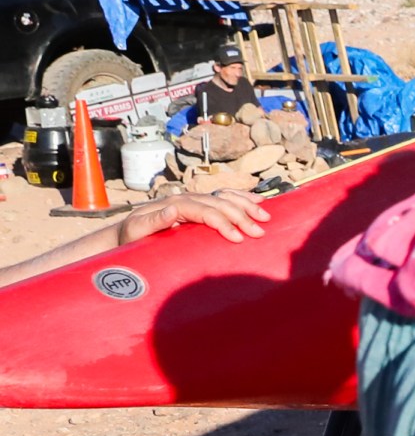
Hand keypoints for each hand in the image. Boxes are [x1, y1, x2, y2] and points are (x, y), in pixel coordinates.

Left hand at [121, 187, 270, 246]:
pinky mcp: (199, 204)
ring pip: (225, 198)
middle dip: (242, 217)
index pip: (206, 211)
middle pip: (220, 204)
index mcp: (175, 204)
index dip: (223, 223)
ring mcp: (194, 199)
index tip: (238, 238)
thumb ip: (154, 221)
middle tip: (258, 232)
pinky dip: (242, 198)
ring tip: (265, 217)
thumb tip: (174, 210)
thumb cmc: (131, 236)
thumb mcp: (136, 230)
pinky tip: (257, 201)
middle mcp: (186, 198)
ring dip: (247, 206)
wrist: (127, 231)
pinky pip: (224, 197)